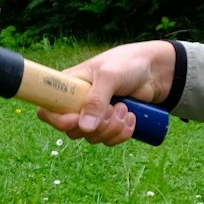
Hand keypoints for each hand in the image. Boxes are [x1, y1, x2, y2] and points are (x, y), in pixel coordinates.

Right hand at [38, 39, 175, 145]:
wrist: (155, 70)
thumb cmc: (128, 63)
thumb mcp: (109, 76)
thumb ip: (96, 100)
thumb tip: (84, 127)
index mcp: (69, 87)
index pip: (48, 110)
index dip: (59, 121)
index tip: (77, 120)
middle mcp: (77, 103)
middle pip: (72, 131)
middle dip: (96, 125)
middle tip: (113, 109)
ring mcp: (94, 115)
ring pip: (92, 138)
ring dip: (112, 128)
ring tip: (125, 108)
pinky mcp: (109, 124)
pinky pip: (108, 141)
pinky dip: (122, 133)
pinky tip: (132, 117)